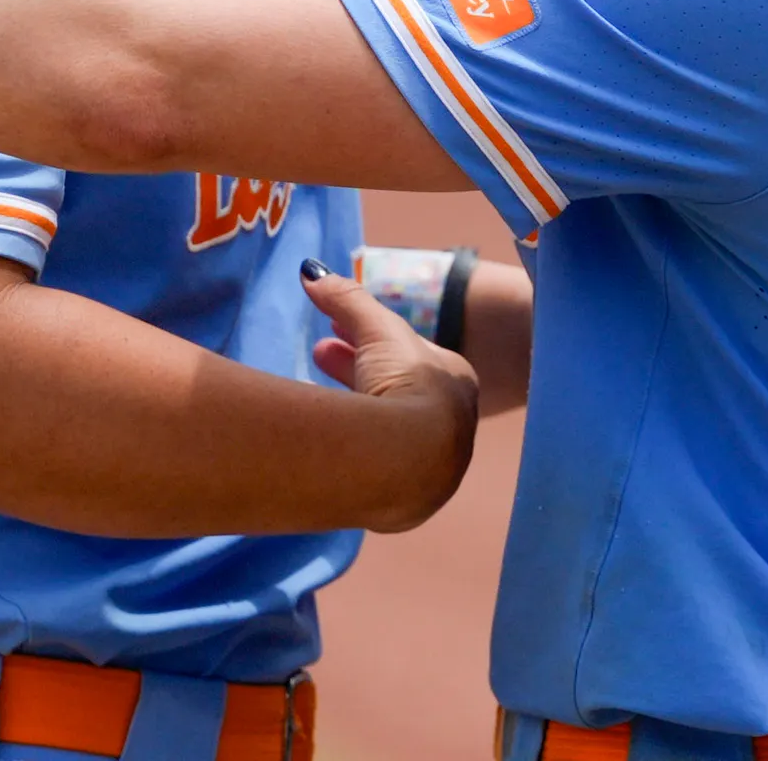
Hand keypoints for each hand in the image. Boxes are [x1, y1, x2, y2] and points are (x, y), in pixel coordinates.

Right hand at [303, 261, 478, 530]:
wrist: (411, 459)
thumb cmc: (406, 385)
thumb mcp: (377, 332)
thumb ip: (346, 299)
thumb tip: (311, 271)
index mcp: (455, 379)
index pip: (409, 352)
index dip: (369, 337)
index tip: (335, 330)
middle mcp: (453, 421)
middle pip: (398, 387)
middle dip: (357, 366)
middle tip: (320, 351)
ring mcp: (433, 462)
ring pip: (390, 425)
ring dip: (354, 402)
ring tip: (311, 390)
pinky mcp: (409, 495)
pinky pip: (379, 460)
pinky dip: (357, 443)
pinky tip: (333, 443)